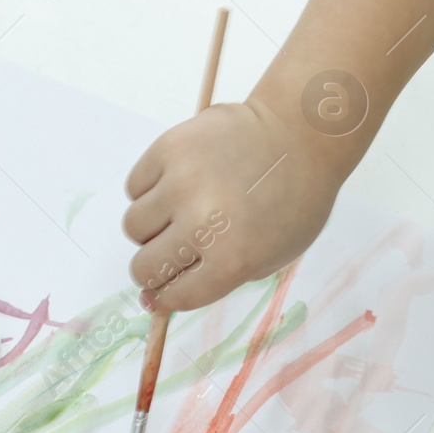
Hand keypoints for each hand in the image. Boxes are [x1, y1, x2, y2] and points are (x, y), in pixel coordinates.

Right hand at [124, 99, 341, 311]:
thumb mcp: (273, 257)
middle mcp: (201, 224)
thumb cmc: (294, 200)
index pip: (174, 296)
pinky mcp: (168, 149)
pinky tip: (177, 183)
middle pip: (144, 267)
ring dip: (151, 226)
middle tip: (172, 250)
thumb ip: (221, 278)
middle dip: (154, 267)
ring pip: (134, 226)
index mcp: (231, 260)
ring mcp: (180, 183)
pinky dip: (149, 191)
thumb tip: (163, 293)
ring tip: (179, 210)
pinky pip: (135, 186)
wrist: (299, 134)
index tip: (161, 293)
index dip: (166, 298)